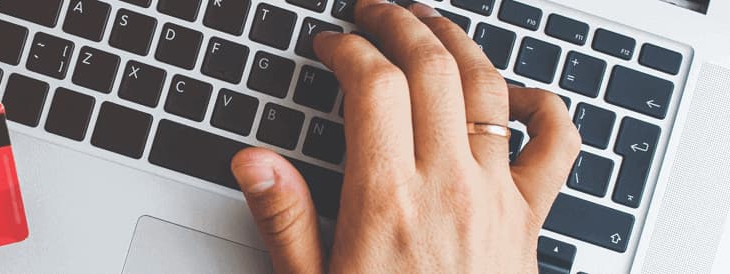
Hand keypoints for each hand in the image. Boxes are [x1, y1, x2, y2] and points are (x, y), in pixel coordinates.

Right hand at [230, 1, 579, 272]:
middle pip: (431, 68)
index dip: (346, 49)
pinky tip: (517, 93)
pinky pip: (555, 145)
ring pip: (487, 89)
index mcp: (386, 200)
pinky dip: (542, 106)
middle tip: (374, 12)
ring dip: (458, 43)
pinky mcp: (530, 218)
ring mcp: (497, 197)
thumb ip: (285, 219)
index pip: (371, 86)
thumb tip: (253, 162)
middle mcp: (447, 187)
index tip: (328, 45)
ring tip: (429, 25)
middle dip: (399, 24)